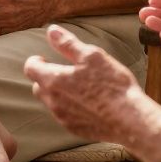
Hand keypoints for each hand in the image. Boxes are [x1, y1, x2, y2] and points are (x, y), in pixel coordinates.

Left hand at [24, 25, 148, 142]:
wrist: (130, 120)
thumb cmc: (112, 85)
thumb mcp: (91, 56)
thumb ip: (68, 44)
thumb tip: (51, 31)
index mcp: (53, 81)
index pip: (30, 68)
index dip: (36, 60)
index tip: (45, 58)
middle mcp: (53, 101)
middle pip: (39, 87)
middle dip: (47, 78)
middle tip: (64, 72)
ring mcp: (63, 118)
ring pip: (52, 102)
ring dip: (58, 93)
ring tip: (79, 87)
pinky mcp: (74, 129)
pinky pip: (65, 116)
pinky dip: (70, 108)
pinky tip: (88, 104)